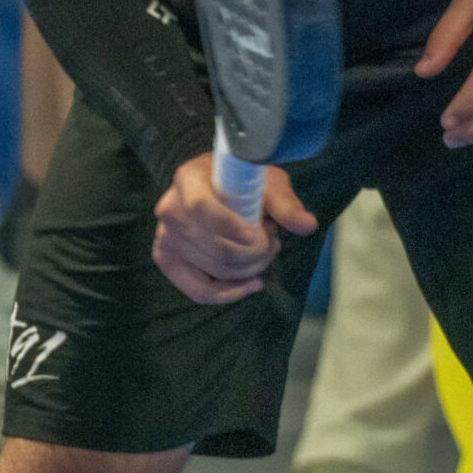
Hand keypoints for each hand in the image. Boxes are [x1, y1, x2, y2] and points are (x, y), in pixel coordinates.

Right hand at [151, 153, 316, 303]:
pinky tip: (252, 284)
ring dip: (248, 269)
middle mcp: (170, 208)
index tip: (264, 234)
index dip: (236, 228)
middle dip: (253, 254)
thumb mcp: (267, 182)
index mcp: (188, 179)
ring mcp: (165, 236)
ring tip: (265, 252)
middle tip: (273, 244)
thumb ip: (284, 203)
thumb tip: (307, 224)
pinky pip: (198, 290)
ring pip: (214, 269)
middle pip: (214, 246)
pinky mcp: (168, 260)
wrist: (221, 185)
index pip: (203, 208)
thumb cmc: (243, 181)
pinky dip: (230, 293)